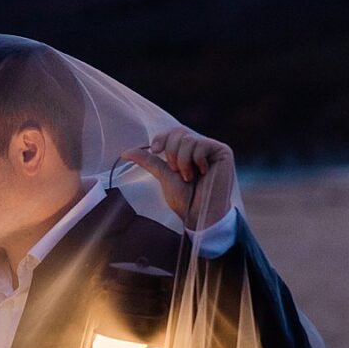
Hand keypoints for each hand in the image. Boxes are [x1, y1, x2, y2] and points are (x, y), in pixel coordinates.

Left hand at [121, 126, 235, 228]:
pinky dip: (196, 161)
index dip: (162, 138)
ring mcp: (213, 149)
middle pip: (179, 132)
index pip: (173, 133)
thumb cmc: (185, 200)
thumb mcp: (164, 176)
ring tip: (190, 177)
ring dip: (182, 162)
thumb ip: (149, 161)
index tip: (154, 150)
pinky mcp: (223, 152)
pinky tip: (203, 174)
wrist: (200, 215)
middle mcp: (202, 148)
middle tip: (176, 171)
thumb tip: (125, 152)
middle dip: (171, 153)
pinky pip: (201, 144)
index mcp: (189, 152)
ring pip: (188, 139)